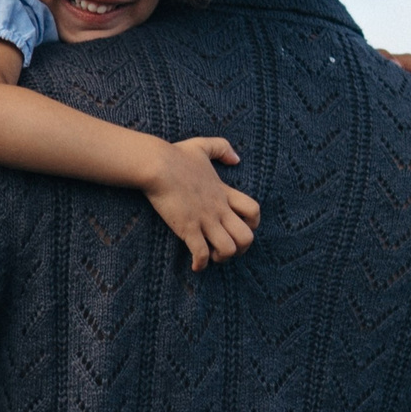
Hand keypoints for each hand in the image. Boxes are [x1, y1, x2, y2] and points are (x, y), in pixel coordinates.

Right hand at [142, 138, 260, 270]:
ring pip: (228, 249)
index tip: (240, 226)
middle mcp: (218, 209)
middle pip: (246, 237)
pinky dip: (200, 264)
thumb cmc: (175, 155)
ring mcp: (204, 220)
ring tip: (211, 257)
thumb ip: (222, 148)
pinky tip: (194, 266)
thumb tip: (236, 159)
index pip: (254, 210)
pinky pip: (201, 254)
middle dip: (241, 248)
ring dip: (222, 258)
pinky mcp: (187, 228)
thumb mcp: (202, 145)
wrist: (156, 164)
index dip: (253, 223)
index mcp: (224, 192)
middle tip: (227, 249)